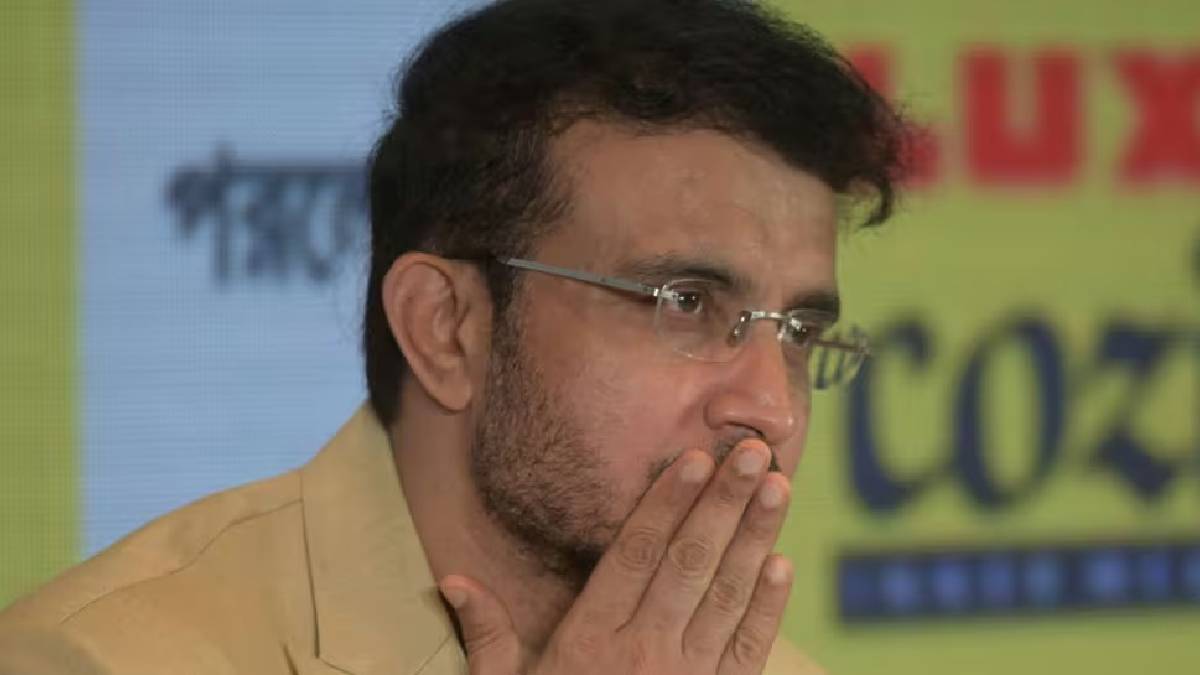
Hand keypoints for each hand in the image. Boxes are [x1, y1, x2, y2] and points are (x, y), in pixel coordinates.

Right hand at [440, 439, 792, 674]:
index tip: (695, 458)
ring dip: (755, 539)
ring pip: (726, 597)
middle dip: (724, 504)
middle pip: (689, 564)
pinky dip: (767, 607)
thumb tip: (454, 580)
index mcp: (590, 641)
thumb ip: (487, 635)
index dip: (667, 503)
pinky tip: (782, 566)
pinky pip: (746, 650)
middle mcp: (644, 654)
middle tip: (751, 451)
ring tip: (776, 488)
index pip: (635, 556)